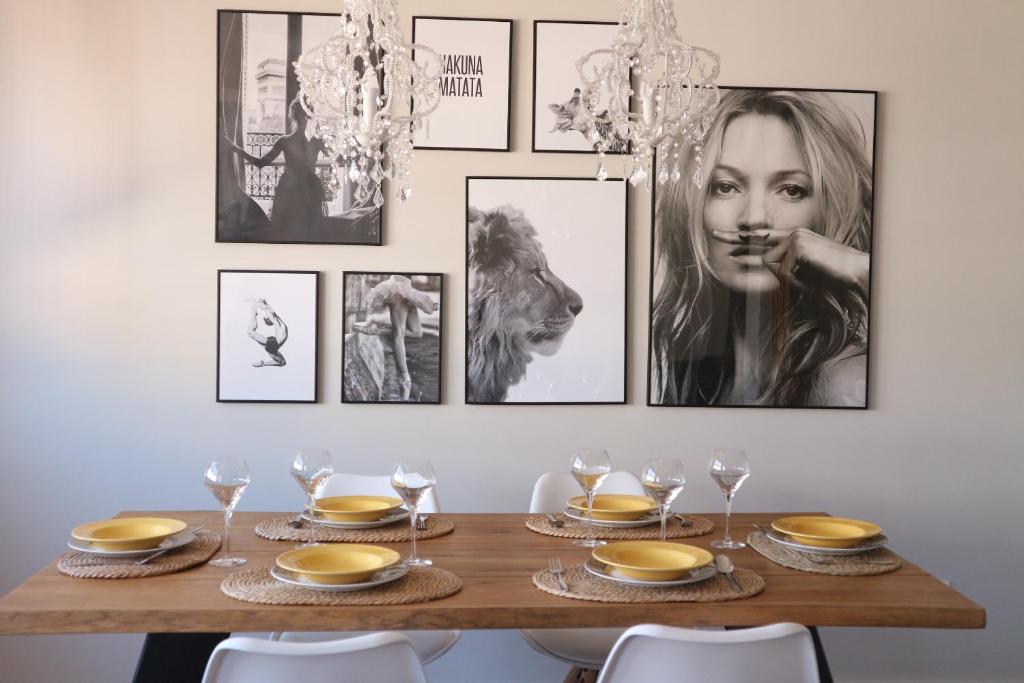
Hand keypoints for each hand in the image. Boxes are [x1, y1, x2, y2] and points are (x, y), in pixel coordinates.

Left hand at [712, 228, 868, 294]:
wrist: (853, 273)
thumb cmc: (830, 276)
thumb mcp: (801, 271)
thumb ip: (782, 266)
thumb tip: (763, 264)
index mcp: (793, 238)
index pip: (761, 237)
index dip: (740, 237)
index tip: (721, 236)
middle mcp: (792, 233)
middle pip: (758, 245)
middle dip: (735, 240)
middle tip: (715, 234)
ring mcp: (794, 237)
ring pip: (770, 264)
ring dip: (788, 278)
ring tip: (809, 277)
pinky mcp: (797, 245)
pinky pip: (781, 270)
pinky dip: (794, 279)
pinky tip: (811, 275)